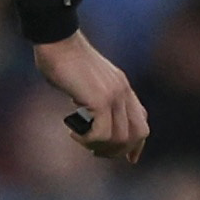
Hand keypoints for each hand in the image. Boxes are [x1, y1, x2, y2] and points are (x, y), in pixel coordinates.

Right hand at [33, 31, 148, 163]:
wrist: (57, 41)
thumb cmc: (63, 59)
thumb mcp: (86, 81)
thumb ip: (95, 98)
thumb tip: (90, 118)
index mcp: (123, 86)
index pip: (142, 121)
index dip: (137, 144)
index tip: (129, 159)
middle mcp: (123, 91)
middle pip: (138, 134)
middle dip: (118, 151)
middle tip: (94, 150)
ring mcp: (114, 95)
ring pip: (120, 138)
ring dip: (99, 147)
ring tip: (79, 138)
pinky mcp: (100, 99)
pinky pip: (102, 134)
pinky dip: (87, 139)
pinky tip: (72, 130)